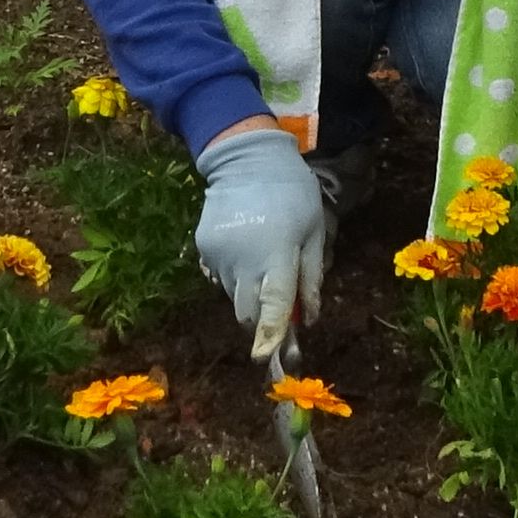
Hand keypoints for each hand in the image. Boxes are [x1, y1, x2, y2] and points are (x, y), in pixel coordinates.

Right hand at [190, 119, 327, 362]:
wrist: (245, 159)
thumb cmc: (291, 194)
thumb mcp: (313, 231)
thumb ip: (310, 277)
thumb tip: (307, 319)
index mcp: (276, 255)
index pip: (272, 306)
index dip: (270, 336)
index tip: (266, 359)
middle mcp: (243, 260)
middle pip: (248, 312)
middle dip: (262, 321)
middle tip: (278, 313)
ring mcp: (219, 255)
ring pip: (234, 296)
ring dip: (249, 296)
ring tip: (263, 266)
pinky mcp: (204, 248)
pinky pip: (221, 276)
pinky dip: (235, 276)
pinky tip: (246, 250)